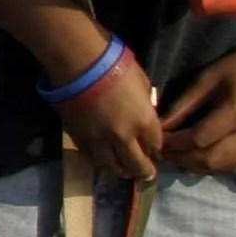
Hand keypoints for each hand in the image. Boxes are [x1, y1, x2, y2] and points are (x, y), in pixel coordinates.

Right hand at [55, 52, 160, 181]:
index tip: (156, 152)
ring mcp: (99, 139)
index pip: (156, 147)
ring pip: (112, 166)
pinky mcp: (78, 136)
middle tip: (146, 174)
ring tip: (123, 171)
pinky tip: (101, 158)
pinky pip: (91, 156)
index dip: (157, 151)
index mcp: (144, 122)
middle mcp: (124, 137)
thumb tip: (144, 111)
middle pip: (136, 164)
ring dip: (120, 170)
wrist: (78, 62)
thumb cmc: (115, 65)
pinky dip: (98, 160)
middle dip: (144, 171)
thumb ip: (145, 104)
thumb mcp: (142, 83)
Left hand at [162, 22, 235, 174]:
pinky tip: (199, 157)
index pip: (197, 140)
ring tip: (177, 156)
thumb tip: (160, 126)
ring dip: (197, 166)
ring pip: (223, 167)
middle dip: (181, 158)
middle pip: (209, 159)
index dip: (174, 144)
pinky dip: (215, 166)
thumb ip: (183, 105)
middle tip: (162, 153)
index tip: (156, 141)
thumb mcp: (206, 80)